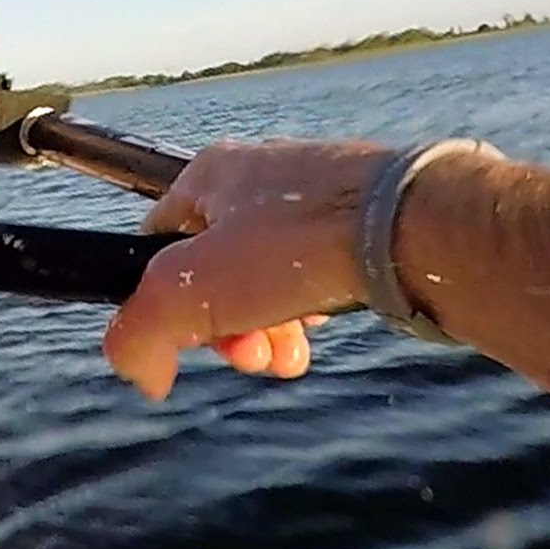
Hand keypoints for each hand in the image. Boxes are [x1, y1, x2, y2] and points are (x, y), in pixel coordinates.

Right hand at [102, 138, 391, 400]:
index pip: (154, 242)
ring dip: (267, 330)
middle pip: (215, 272)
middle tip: (251, 357)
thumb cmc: (293, 246)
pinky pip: (317, 274)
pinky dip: (310, 311)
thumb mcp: (186, 293)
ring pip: (268, 279)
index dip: (160, 300)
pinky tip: (320, 332)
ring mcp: (315, 197)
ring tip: (288, 357)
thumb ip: (138, 334)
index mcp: (208, 175)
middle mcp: (259, 178)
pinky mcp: (361, 221)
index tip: (189, 339)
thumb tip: (139, 373)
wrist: (411, 227)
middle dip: (225, 329)